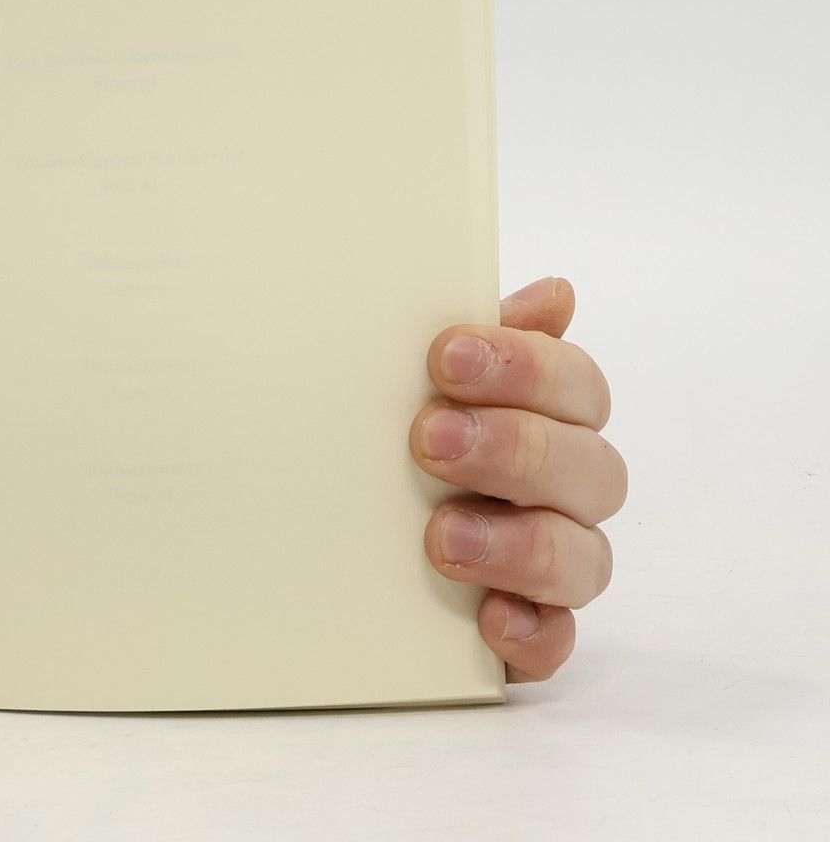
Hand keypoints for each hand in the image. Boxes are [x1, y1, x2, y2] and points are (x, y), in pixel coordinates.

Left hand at [412, 275, 625, 681]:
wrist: (344, 531)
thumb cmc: (404, 427)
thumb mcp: (423, 376)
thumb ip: (481, 336)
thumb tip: (556, 292)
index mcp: (549, 415)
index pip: (577, 383)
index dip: (525, 366)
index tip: (447, 356)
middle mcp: (565, 489)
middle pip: (592, 468)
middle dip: (514, 448)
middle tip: (428, 438)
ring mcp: (554, 563)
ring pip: (583, 558)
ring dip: (519, 543)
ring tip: (441, 534)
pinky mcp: (531, 632)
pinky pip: (557, 643)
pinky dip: (530, 632)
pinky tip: (487, 618)